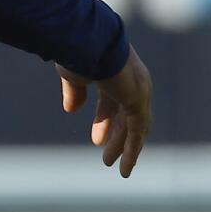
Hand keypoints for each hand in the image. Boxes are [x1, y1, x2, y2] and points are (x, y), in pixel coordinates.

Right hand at [60, 47, 152, 177]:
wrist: (89, 43)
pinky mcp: (139, 102)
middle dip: (115, 135)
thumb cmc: (79, 52)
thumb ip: (74, 92)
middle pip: (126, 115)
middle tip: (105, 154)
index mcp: (116, 73)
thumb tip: (71, 110)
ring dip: (123, 147)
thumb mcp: (73, 75)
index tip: (96, 139)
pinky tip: (124, 168)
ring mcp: (138, 92)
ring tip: (114, 166)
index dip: (104, 121)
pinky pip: (138, 132)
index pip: (113, 101)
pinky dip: (132, 151)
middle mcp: (132, 82)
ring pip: (134, 127)